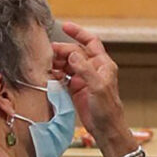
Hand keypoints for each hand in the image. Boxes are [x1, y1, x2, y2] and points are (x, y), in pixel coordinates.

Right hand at [59, 21, 126, 138]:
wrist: (106, 129)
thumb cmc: (108, 109)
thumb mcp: (98, 87)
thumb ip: (85, 69)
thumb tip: (73, 54)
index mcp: (103, 65)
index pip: (91, 42)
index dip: (78, 33)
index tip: (65, 26)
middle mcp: (94, 69)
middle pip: (76, 52)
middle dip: (63, 50)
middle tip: (50, 53)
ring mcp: (84, 79)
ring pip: (69, 64)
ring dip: (58, 62)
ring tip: (49, 64)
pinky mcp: (76, 89)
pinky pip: (64, 76)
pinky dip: (57, 74)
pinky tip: (50, 74)